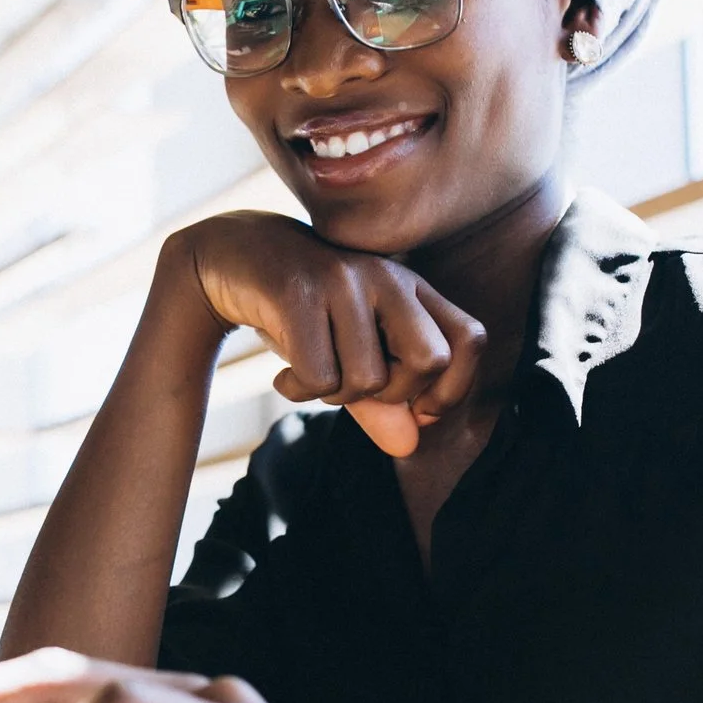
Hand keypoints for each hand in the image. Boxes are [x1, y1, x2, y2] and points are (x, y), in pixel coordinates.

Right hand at [170, 212, 484, 455]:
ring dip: (333, 395)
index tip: (417, 408)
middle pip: (429, 362)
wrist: (232, 258)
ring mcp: (344, 280)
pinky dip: (298, 390)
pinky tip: (284, 376)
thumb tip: (409, 444)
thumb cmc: (303, 315)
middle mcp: (387, 276)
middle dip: (393, 395)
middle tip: (355, 386)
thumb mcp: (348, 356)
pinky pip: (319, 376)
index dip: (453, 388)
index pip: (470, 340)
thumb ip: (382, 403)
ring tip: (309, 373)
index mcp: (411, 288)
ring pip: (369, 379)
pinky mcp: (299, 291)